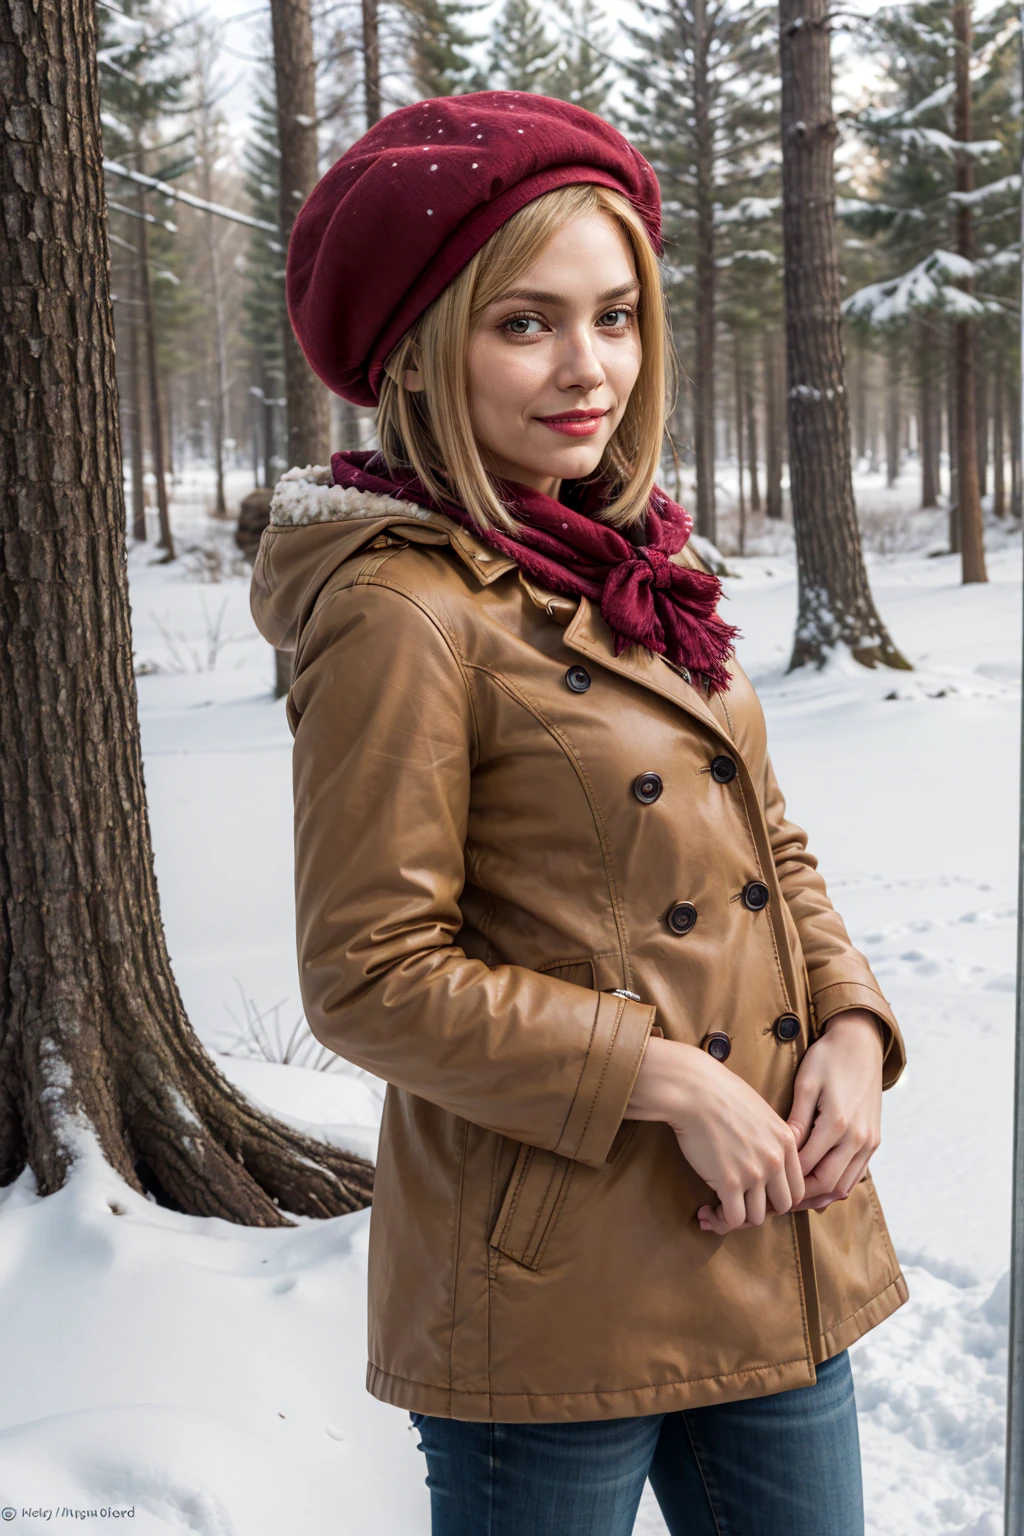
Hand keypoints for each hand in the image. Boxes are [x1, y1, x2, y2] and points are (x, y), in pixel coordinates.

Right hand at [626, 1035, 804, 1234]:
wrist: (694, 1091)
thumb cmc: (720, 1094)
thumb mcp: (760, 1111)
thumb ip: (771, 1137)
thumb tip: (765, 1154)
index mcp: (786, 1142)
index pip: (796, 1188)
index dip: (778, 1197)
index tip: (757, 1195)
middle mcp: (775, 1160)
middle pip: (782, 1206)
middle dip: (761, 1209)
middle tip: (739, 1203)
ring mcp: (754, 1173)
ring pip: (757, 1217)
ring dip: (738, 1217)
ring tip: (719, 1208)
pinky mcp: (730, 1183)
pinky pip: (733, 1218)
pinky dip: (720, 1220)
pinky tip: (706, 1211)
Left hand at [786, 1009, 883, 1212]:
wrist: (861, 1043)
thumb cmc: (828, 1059)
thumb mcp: (806, 1084)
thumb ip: (796, 1120)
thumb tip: (783, 1150)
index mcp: (837, 1124)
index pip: (808, 1168)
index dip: (785, 1182)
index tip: (763, 1187)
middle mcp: (857, 1138)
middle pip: (826, 1184)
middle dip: (800, 1197)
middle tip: (774, 1201)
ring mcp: (869, 1142)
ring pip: (843, 1185)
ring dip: (819, 1196)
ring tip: (792, 1199)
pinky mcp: (874, 1140)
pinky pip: (856, 1175)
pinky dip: (836, 1185)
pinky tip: (816, 1188)